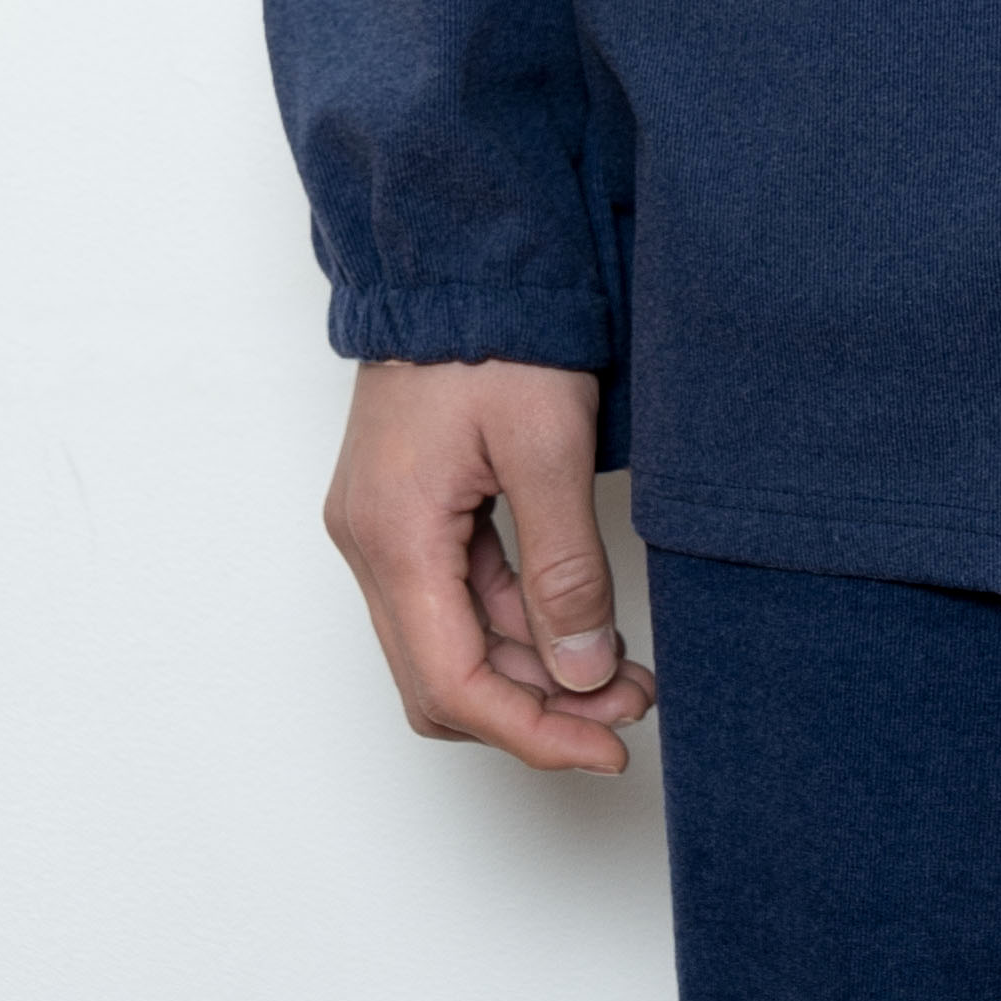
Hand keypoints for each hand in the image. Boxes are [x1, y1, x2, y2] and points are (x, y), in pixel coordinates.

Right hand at [323, 358, 656, 773]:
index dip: (531, 732)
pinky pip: (457, 595)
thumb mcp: (548, 446)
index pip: (452, 684)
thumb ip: (565, 568)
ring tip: (624, 673)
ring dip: (533, 668)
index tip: (605, 749)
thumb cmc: (495, 330)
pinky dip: (517, 620)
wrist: (454, 251)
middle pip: (444, 677)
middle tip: (630, 706)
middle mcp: (371, 543)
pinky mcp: (408, 507)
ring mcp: (384, 526)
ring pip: (452, 640)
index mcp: (393, 536)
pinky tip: (580, 622)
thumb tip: (582, 675)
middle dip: (538, 708)